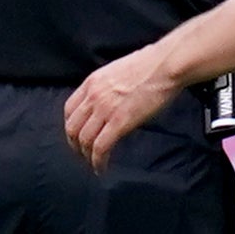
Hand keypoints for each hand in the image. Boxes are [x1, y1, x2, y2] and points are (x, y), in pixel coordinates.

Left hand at [63, 45, 181, 174]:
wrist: (165, 65)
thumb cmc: (150, 64)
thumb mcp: (118, 71)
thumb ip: (108, 87)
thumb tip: (112, 100)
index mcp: (92, 82)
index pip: (69, 110)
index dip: (70, 127)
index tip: (76, 136)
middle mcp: (93, 96)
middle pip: (72, 128)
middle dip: (75, 145)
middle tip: (82, 155)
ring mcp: (105, 109)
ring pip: (84, 140)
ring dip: (86, 156)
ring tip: (93, 164)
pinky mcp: (120, 122)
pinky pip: (101, 147)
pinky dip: (98, 161)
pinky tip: (102, 168)